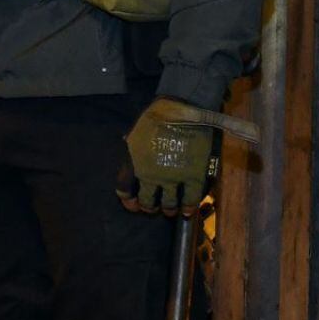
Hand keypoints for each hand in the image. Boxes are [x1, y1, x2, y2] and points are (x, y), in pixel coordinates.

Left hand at [119, 97, 218, 216]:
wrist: (182, 109)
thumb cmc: (156, 117)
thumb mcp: (135, 132)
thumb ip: (131, 146)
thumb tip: (125, 146)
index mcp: (133, 163)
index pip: (124, 190)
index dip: (128, 201)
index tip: (132, 204)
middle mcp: (150, 175)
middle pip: (147, 202)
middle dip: (149, 207)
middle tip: (153, 208)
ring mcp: (172, 178)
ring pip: (169, 205)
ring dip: (169, 209)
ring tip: (171, 209)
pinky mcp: (194, 177)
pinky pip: (191, 199)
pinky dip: (190, 207)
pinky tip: (189, 210)